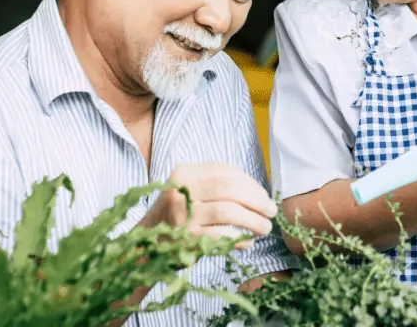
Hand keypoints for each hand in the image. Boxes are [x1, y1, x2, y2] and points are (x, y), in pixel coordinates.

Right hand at [140, 163, 277, 249]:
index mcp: (185, 172)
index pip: (227, 171)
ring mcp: (181, 213)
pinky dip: (239, 239)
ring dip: (253, 220)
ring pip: (229, 211)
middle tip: (271, 211)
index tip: (264, 196)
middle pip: (231, 188)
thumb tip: (260, 193)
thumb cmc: (176, 218)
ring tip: (265, 228)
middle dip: (257, 200)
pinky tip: (247, 243)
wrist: (144, 245)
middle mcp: (180, 189)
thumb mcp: (190, 192)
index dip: (251, 184)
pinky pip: (221, 235)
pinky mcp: (185, 237)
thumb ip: (217, 187)